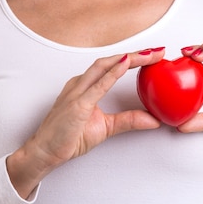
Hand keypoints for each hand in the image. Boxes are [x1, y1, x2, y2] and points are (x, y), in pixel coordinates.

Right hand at [7, 48, 163, 196]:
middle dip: (135, 54)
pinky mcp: (77, 104)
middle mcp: (80, 84)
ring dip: (128, 58)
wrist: (45, 152)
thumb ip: (128, 121)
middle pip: (110, 61)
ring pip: (104, 66)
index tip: (153, 56)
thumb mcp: (106, 127)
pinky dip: (113, 73)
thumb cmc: (67, 137)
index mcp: (84, 86)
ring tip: (149, 55)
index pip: (112, 67)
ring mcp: (77, 92)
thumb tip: (154, 120)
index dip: (133, 59)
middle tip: (158, 51)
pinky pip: (98, 86)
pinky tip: (126, 64)